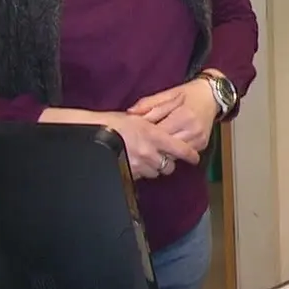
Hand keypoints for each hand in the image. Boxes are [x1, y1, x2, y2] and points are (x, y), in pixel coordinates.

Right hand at [42, 109, 198, 179]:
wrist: (93, 130)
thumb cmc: (114, 121)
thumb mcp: (139, 116)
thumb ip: (158, 118)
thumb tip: (175, 112)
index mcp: (154, 135)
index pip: (181, 149)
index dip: (190, 155)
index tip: (194, 158)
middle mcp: (149, 152)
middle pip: (169, 166)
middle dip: (169, 162)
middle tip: (165, 155)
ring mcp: (139, 164)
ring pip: (156, 172)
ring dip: (155, 167)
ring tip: (148, 157)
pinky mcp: (129, 172)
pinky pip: (142, 176)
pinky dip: (142, 171)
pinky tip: (137, 162)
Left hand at [128, 79, 220, 152]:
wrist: (212, 96)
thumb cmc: (188, 93)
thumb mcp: (168, 93)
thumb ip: (148, 104)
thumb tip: (130, 112)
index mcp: (183, 115)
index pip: (158, 132)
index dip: (144, 134)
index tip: (134, 135)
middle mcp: (193, 129)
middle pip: (166, 146)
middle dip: (152, 145)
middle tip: (139, 144)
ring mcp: (199, 138)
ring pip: (174, 154)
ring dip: (162, 151)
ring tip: (151, 147)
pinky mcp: (203, 144)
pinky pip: (184, 154)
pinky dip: (173, 152)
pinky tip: (166, 148)